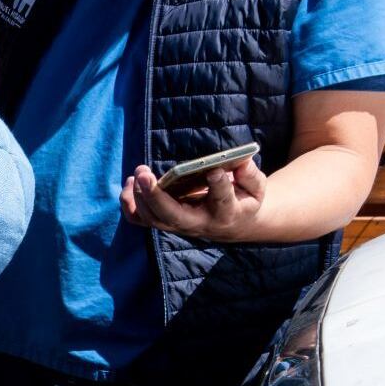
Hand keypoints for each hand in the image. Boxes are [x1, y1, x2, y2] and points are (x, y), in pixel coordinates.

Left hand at [121, 157, 267, 241]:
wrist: (233, 223)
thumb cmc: (243, 199)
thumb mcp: (255, 187)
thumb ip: (249, 174)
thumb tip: (239, 160)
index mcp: (226, 212)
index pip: (222, 200)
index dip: (219, 186)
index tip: (214, 170)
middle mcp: (199, 223)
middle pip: (172, 216)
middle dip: (155, 196)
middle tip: (143, 174)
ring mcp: (178, 225)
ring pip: (153, 218)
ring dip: (139, 197)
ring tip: (138, 173)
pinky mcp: (165, 222)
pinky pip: (141, 219)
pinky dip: (130, 204)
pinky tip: (130, 183)